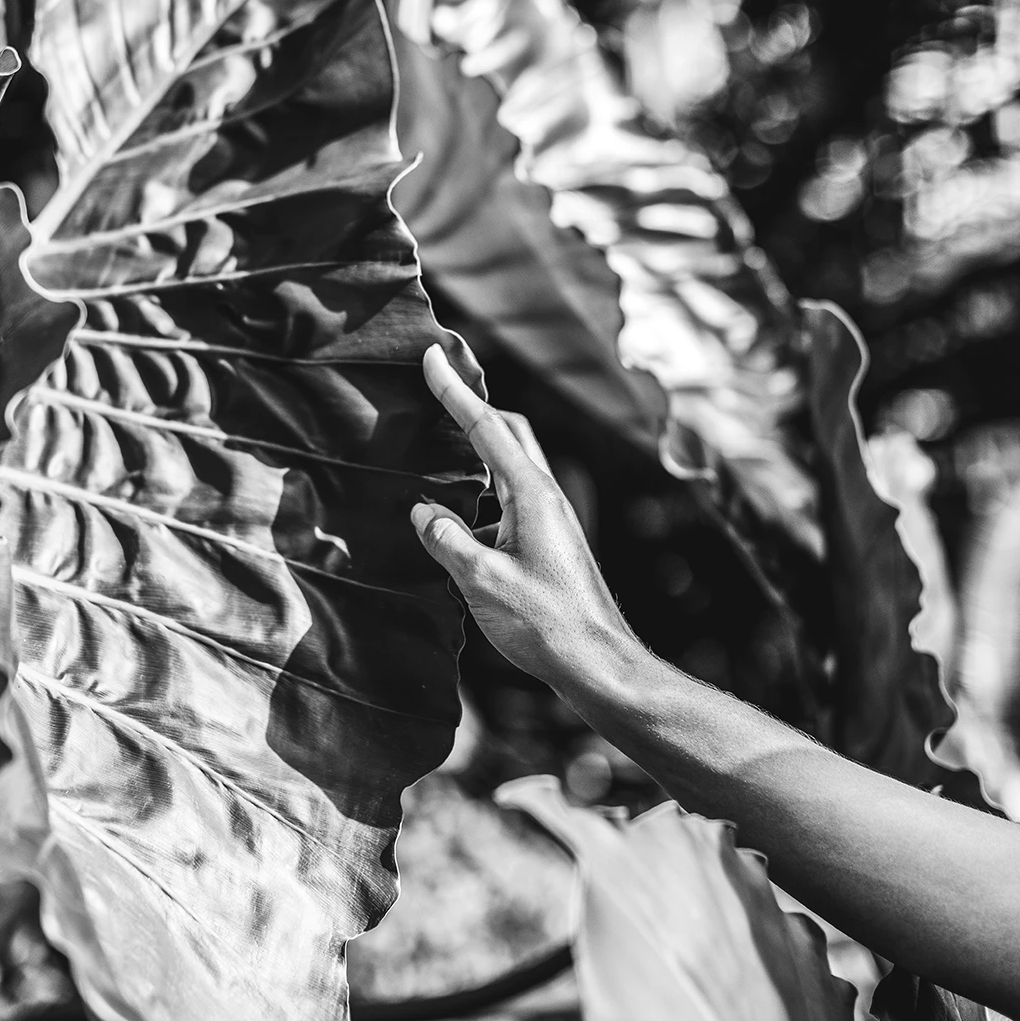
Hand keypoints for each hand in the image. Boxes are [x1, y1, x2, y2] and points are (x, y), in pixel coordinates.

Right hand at [411, 344, 637, 683]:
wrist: (596, 664)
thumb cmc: (546, 624)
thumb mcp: (482, 581)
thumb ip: (447, 541)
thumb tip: (423, 512)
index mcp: (531, 495)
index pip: (487, 427)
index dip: (455, 390)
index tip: (431, 356)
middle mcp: (545, 497)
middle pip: (507, 432)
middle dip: (472, 405)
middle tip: (438, 386)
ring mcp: (550, 520)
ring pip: (508, 466)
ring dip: (476, 449)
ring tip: (439, 447)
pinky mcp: (548, 542)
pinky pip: (508, 499)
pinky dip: (480, 492)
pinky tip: (456, 518)